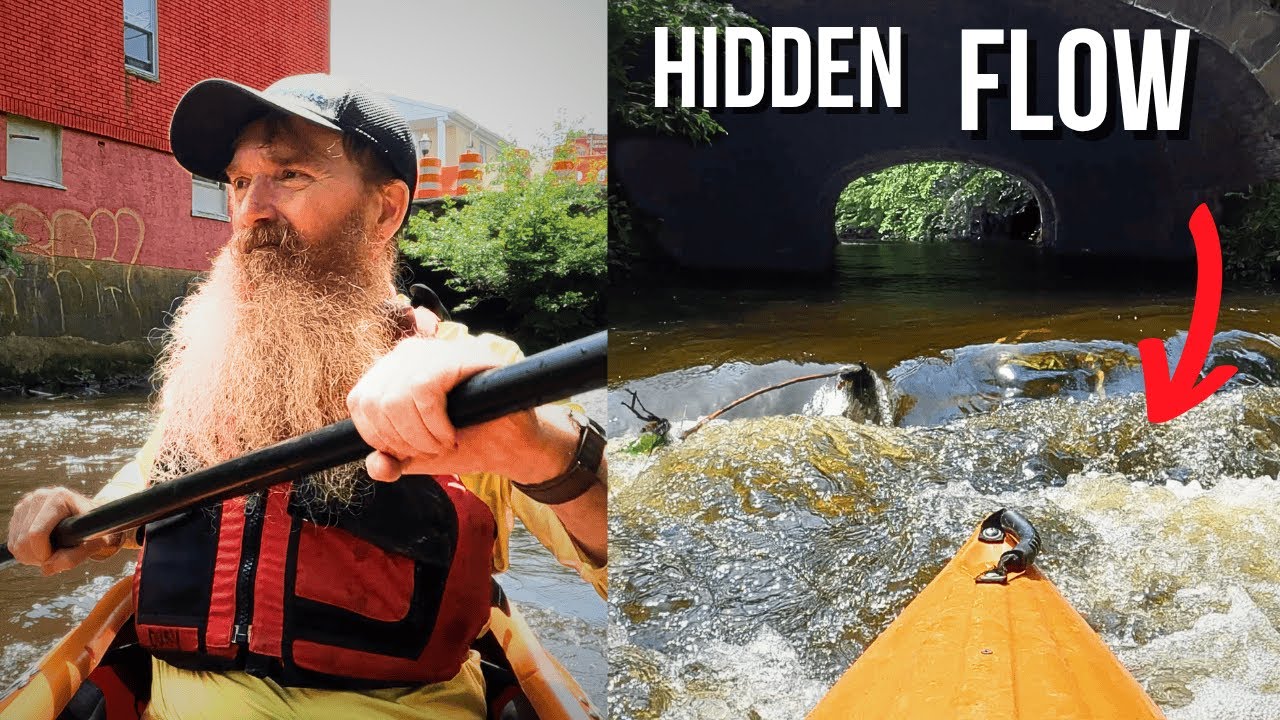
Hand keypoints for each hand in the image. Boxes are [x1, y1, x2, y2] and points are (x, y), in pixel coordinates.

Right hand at [6, 488, 120, 574]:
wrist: (94, 517)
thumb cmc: (97, 529)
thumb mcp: (94, 544)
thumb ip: (73, 557)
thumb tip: (46, 568)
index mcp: (58, 498)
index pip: (36, 534)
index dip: (44, 554)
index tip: (59, 557)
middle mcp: (39, 496)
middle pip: (22, 541)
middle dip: (38, 557)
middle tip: (57, 556)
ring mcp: (27, 503)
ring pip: (15, 544)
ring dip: (32, 556)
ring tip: (53, 550)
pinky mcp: (20, 512)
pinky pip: (12, 543)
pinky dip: (26, 552)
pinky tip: (43, 547)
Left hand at [346, 335, 572, 483]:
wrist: (508, 446)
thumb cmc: (463, 442)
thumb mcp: (415, 458)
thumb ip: (388, 463)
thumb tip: (376, 464)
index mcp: (391, 371)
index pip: (360, 401)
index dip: (377, 436)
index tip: (407, 451)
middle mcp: (408, 352)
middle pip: (375, 402)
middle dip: (402, 440)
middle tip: (431, 449)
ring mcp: (435, 350)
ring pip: (396, 396)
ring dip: (420, 435)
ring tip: (443, 443)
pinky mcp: (460, 355)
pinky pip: (424, 388)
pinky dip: (434, 423)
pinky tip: (450, 433)